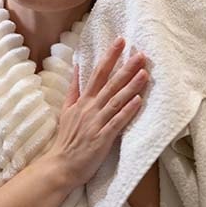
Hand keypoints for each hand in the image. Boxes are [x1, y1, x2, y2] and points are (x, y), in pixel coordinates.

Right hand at [42, 37, 148, 188]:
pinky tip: (138, 100)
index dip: (110, 56)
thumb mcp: (67, 109)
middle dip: (126, 67)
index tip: (121, 41)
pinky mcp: (103, 138)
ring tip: (144, 73)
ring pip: (116, 100)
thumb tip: (76, 67)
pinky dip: (128, 111)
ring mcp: (97, 122)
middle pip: (110, 83)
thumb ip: (74, 88)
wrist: (61, 165)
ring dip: (131, 86)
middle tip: (140, 53)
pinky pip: (117, 122)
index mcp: (83, 101)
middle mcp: (90, 108)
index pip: (98, 73)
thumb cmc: (67, 139)